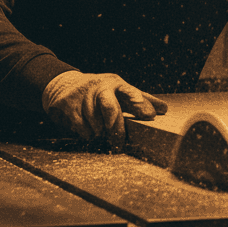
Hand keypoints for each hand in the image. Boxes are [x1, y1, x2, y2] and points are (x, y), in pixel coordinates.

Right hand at [42, 71, 167, 148]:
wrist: (63, 84)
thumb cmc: (99, 90)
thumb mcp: (119, 90)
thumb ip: (140, 99)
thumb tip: (164, 109)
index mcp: (115, 84)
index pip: (129, 92)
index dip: (139, 103)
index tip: (149, 115)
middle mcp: (99, 87)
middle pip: (110, 109)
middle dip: (116, 128)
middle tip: (119, 143)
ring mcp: (82, 96)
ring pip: (95, 123)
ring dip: (100, 132)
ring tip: (101, 131)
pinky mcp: (67, 106)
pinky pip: (81, 128)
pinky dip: (87, 133)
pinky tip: (88, 129)